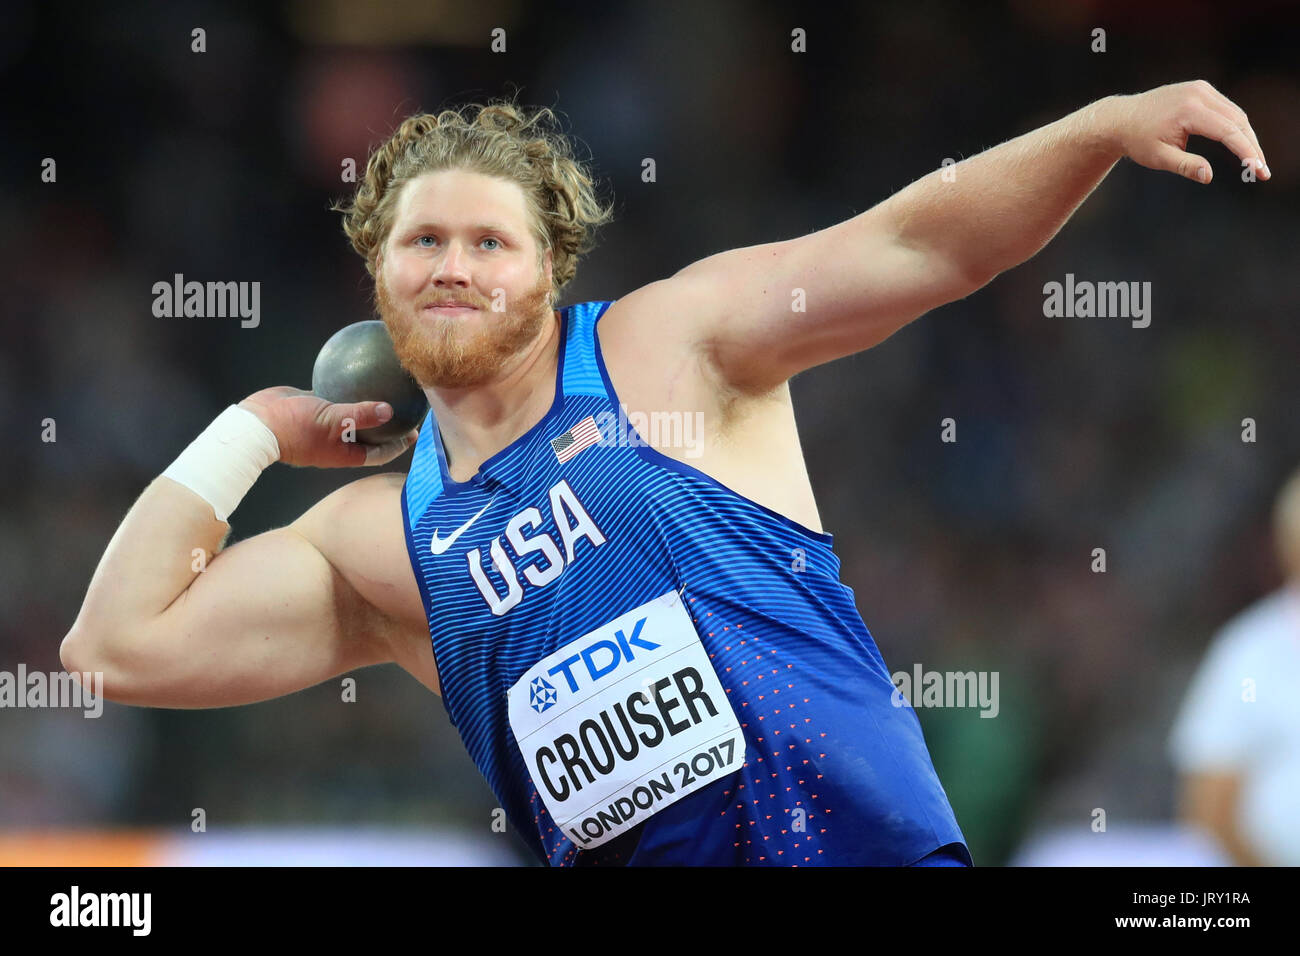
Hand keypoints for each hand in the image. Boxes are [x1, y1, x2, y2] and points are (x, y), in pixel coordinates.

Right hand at [238, 386, 417, 467]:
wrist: (256, 424)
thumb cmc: (296, 428)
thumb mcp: (334, 421)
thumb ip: (362, 415)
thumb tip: (390, 410)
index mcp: (345, 452)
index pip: (380, 452)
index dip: (399, 444)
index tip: (416, 431)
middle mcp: (338, 441)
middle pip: (370, 433)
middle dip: (388, 423)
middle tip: (407, 405)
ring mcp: (326, 425)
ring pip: (352, 413)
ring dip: (367, 402)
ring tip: (387, 384)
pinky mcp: (314, 406)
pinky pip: (335, 395)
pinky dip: (346, 386)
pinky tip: (358, 367)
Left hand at [1100, 80, 1268, 183]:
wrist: (1121, 118)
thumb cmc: (1137, 140)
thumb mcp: (1157, 158)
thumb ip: (1184, 166)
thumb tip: (1208, 175)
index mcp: (1188, 110)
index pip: (1228, 131)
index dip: (1246, 151)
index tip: (1259, 169)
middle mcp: (1198, 93)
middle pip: (1237, 121)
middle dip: (1251, 146)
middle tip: (1261, 170)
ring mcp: (1201, 88)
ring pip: (1235, 113)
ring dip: (1246, 136)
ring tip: (1253, 160)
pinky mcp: (1201, 88)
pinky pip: (1225, 108)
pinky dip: (1235, 125)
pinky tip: (1240, 143)